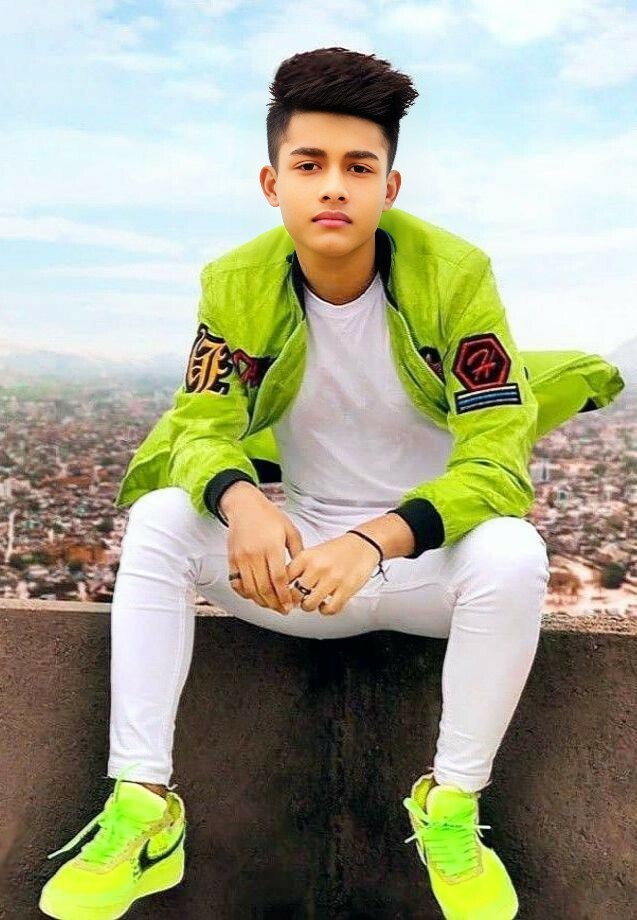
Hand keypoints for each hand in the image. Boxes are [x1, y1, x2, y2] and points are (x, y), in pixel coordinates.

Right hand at [225, 488, 304, 614]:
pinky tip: (254, 596)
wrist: (244, 505)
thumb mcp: (290, 530)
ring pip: (250, 589)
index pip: (278, 579)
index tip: (289, 606)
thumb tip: (303, 572)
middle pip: (263, 588)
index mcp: (271, 547)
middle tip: (282, 610)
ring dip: (260, 601)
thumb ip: (298, 551)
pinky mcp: (232, 559)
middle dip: (274, 603)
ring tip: (271, 606)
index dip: (284, 596)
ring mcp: (241, 558)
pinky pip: (236, 582)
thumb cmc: (268, 516)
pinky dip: (244, 593)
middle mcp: (254, 554)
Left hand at [285, 533, 380, 615]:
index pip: (283, 578)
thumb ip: (299, 568)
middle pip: (294, 595)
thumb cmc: (337, 550)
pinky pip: (329, 609)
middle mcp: (317, 567)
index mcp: (306, 556)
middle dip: (295, 601)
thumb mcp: (313, 553)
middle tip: (298, 600)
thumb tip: (283, 587)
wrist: (363, 544)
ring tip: (313, 601)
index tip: (283, 594)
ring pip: (309, 605)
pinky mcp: (346, 588)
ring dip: (309, 606)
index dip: (281, 590)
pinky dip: (326, 610)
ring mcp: (332, 578)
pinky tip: (326, 603)